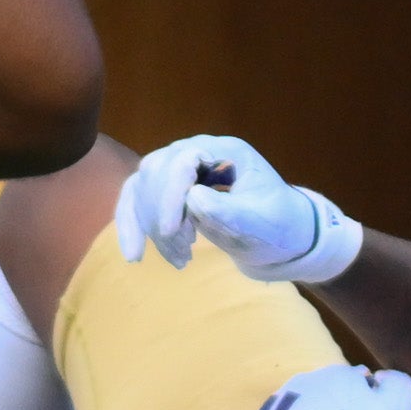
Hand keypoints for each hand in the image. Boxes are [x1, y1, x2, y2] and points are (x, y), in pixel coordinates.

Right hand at [123, 129, 365, 283]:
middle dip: (161, 215)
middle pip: (157, 171)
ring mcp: (181, 170)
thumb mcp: (263, 223)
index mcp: (227, 151)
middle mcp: (200, 153)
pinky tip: (135, 256)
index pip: (184, 160)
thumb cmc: (278, 226)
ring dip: (150, 225)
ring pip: (142, 186)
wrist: (279, 238)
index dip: (171, 194)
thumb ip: (232, 211)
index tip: (171, 233)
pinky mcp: (169, 191)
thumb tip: (193, 196)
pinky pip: (136, 200)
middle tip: (185, 251)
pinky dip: (131, 226)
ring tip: (181, 258)